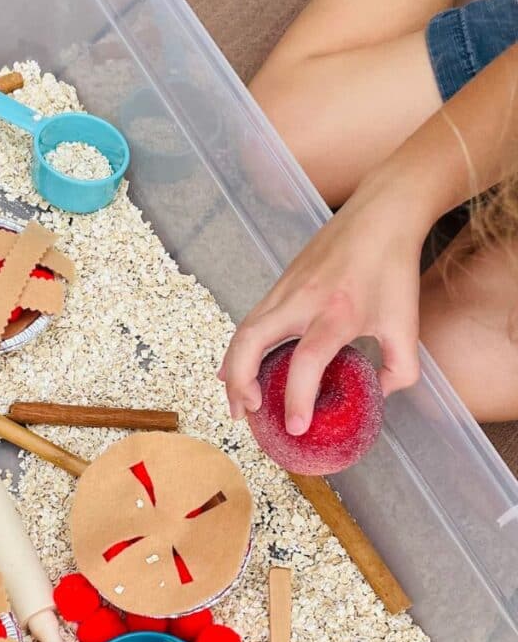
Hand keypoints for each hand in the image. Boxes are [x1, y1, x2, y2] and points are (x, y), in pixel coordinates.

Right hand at [219, 174, 426, 433]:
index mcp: (337, 313)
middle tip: (247, 414)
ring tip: (239, 402)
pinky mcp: (277, 287)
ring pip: (242, 334)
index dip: (297, 398)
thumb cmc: (393, 267)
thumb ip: (399, 368)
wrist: (381, 213)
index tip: (296, 427)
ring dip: (233, 371)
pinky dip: (239, 352)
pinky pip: (249, 323)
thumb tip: (377, 396)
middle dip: (241, 384)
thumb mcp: (407, 323)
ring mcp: (284, 292)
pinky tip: (237, 371)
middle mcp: (301, 302)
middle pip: (251, 343)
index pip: (307, 360)